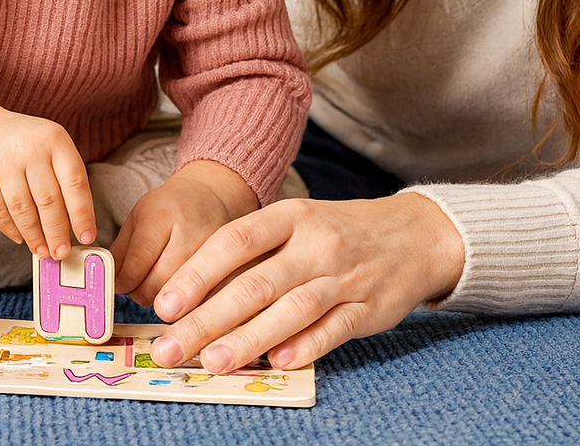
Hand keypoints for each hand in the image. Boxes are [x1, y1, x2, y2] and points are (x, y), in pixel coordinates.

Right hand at [0, 98, 95, 259]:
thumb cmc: (24, 144)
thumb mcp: (50, 146)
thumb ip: (65, 179)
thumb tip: (75, 226)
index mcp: (55, 140)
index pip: (75, 182)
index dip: (82, 214)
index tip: (87, 237)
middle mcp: (30, 150)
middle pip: (49, 200)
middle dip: (57, 233)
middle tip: (62, 253)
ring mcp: (3, 164)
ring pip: (24, 211)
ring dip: (35, 236)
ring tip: (42, 251)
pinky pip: (0, 213)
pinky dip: (12, 230)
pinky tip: (21, 238)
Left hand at [108, 160, 257, 306]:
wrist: (215, 197)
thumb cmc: (171, 207)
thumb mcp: (139, 216)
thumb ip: (120, 249)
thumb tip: (106, 282)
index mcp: (165, 216)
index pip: (137, 263)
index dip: (122, 280)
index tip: (118, 282)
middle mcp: (192, 236)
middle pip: (157, 287)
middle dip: (140, 292)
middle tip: (136, 285)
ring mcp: (217, 256)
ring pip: (178, 301)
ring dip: (161, 300)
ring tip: (158, 284)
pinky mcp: (231, 273)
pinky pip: (201, 303)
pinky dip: (187, 304)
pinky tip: (181, 290)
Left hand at [147, 192, 464, 372]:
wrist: (414, 234)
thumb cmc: (337, 232)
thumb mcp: (297, 223)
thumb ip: (253, 254)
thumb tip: (192, 295)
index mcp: (291, 216)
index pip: (235, 241)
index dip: (198, 273)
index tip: (165, 303)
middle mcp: (316, 243)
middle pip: (256, 282)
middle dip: (208, 318)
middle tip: (171, 346)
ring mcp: (345, 276)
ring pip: (292, 309)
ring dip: (250, 338)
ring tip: (213, 361)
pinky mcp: (370, 308)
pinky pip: (335, 329)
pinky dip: (307, 346)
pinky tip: (280, 362)